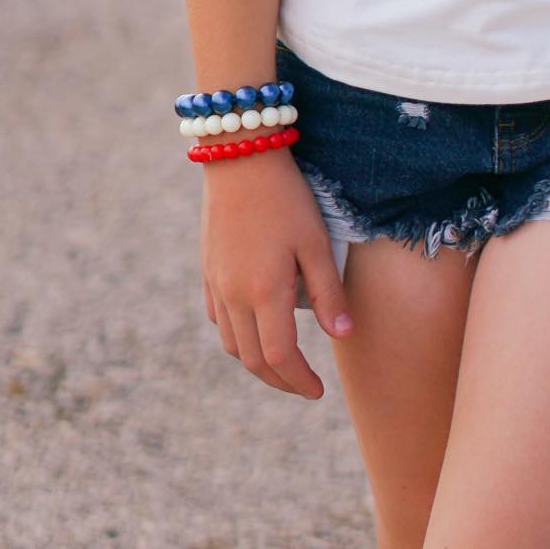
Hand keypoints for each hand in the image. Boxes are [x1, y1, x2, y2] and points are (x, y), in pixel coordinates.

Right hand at [200, 149, 354, 399]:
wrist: (240, 157)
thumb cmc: (286, 197)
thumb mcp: (315, 242)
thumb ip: (328, 292)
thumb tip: (343, 335)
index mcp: (264, 293)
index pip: (280, 357)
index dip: (300, 381)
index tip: (318, 391)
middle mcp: (234, 296)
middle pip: (252, 360)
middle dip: (280, 380)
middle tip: (304, 386)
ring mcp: (215, 285)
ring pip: (231, 344)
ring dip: (256, 363)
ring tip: (283, 363)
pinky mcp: (207, 270)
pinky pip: (218, 319)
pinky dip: (236, 337)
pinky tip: (254, 328)